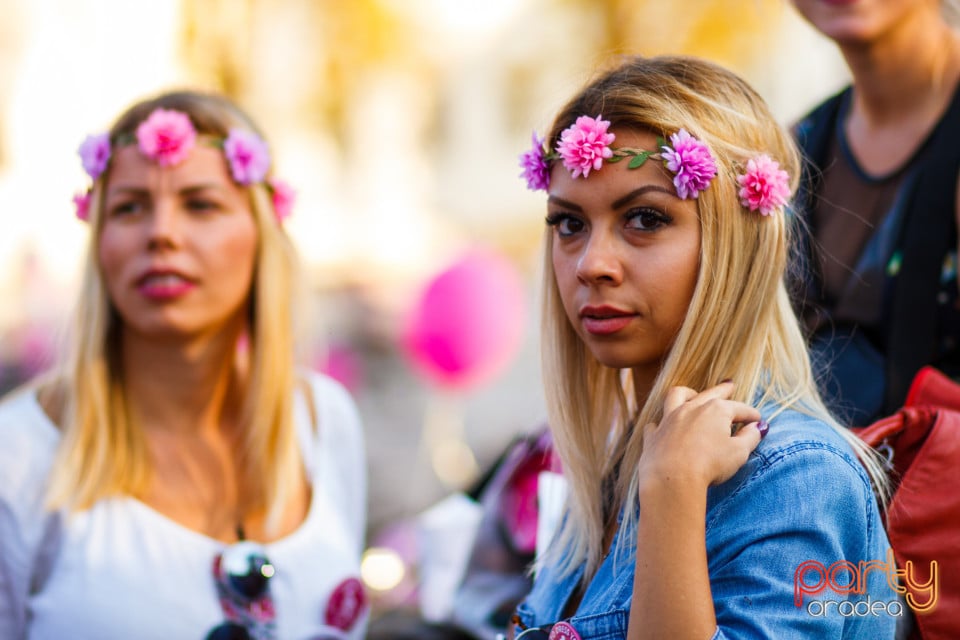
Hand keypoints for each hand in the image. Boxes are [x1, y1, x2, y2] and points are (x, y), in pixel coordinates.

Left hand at [637, 382, 762, 493]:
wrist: (672, 478)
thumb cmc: (709, 464)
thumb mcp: (738, 452)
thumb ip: (750, 437)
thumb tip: (758, 427)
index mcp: (716, 410)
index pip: (738, 408)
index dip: (751, 414)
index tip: (758, 420)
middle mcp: (691, 408)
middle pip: (709, 394)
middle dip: (722, 390)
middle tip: (730, 385)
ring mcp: (669, 419)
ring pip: (677, 396)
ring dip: (687, 394)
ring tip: (693, 394)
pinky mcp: (653, 434)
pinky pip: (656, 423)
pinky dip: (661, 423)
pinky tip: (663, 426)